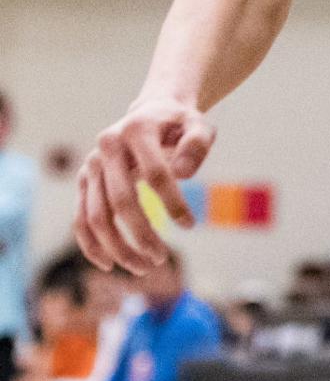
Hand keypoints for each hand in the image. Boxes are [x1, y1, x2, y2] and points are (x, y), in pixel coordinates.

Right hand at [74, 97, 214, 274]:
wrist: (151, 113)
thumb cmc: (179, 125)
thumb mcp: (199, 125)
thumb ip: (196, 145)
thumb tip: (183, 175)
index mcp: (137, 129)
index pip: (156, 173)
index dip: (173, 202)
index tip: (190, 225)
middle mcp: (107, 146)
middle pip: (120, 201)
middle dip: (142, 235)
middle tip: (162, 258)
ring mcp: (91, 164)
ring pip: (96, 216)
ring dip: (117, 248)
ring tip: (144, 267)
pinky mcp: (83, 180)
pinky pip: (80, 219)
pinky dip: (91, 245)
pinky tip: (110, 265)